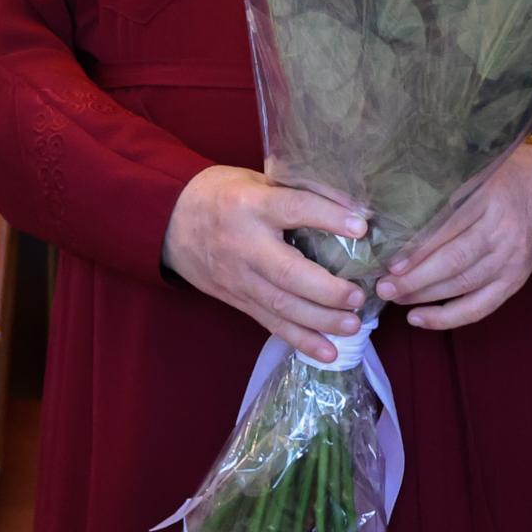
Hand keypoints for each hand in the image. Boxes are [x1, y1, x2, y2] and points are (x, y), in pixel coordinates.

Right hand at [163, 166, 369, 361]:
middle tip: (358, 296)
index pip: (294, 209)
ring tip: (352, 325)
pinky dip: (301, 340)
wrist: (169, 222)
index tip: (362, 226)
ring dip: (320, 321)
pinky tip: (328, 352)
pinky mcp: (238, 300)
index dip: (328, 217)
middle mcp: (245, 245)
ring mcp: (240, 278)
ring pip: (281, 306)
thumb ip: (292, 191)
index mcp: (251, 206)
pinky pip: (271, 323)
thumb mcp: (254, 180)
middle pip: (288, 273)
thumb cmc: (220, 193)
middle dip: (326, 290)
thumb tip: (348, 202)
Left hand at [373, 144, 531, 330]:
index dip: (419, 248)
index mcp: (489, 196)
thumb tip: (388, 211)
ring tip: (394, 298)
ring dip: (424, 296)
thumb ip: (443, 188)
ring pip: (462, 285)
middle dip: (415, 278)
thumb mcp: (477, 172)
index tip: (390, 261)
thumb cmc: (502, 180)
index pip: (449, 226)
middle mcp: (503, 229)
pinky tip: (418, 318)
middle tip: (383, 286)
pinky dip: (446, 317)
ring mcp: (511, 258)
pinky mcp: (515, 281)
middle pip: (455, 260)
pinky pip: (479, 307)